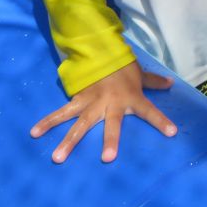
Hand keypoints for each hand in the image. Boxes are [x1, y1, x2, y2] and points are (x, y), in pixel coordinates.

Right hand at [30, 61, 175, 163]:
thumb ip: (153, 82)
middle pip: (112, 123)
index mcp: (131, 97)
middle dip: (110, 139)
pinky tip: (34, 132)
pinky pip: (61, 112)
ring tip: (57, 157)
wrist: (100, 49)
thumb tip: (171, 84)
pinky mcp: (78, 99)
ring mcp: (93, 102)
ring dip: (69, 141)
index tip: (172, 132)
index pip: (150, 110)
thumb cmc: (122, 67)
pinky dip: (47, 121)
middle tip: (108, 158)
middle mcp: (112, 103)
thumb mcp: (139, 74)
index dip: (161, 121)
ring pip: (81, 123)